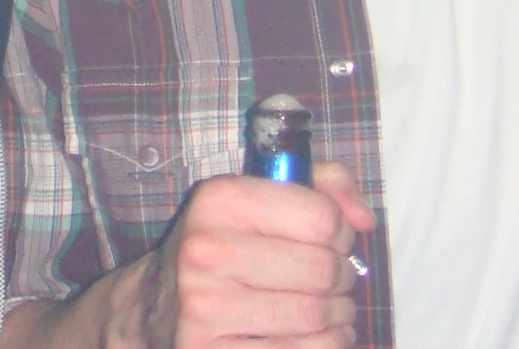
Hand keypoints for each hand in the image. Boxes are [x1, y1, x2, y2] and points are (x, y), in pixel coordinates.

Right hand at [115, 163, 375, 348]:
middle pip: (322, 269)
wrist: (154, 307)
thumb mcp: (259, 198)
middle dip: (342, 277)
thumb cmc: (222, 247)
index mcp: (218, 200)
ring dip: (339, 315)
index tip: (334, 240)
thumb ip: (323, 185)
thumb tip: (364, 220)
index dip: (342, 231)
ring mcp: (206, 308)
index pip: (321, 217)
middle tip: (335, 279)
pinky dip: (325, 345)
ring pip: (316, 316)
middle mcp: (206, 251)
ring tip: (330, 309)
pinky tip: (314, 335)